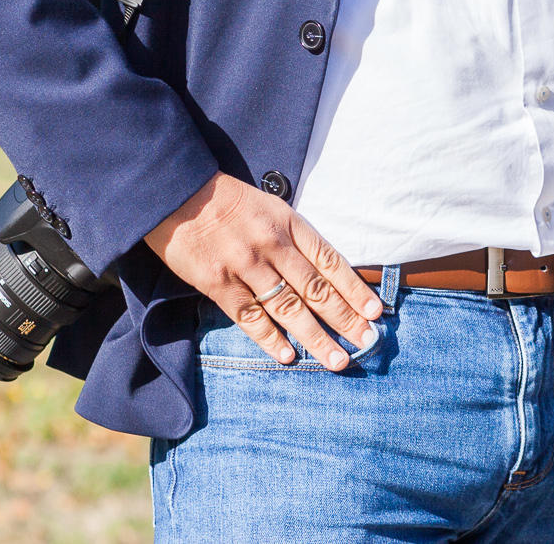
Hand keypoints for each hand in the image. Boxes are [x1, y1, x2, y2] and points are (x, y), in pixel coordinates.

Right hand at [144, 172, 382, 370]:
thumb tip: (323, 273)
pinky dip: (270, 339)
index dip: (355, 288)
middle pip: (316, 289)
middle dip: (345, 319)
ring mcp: (246, 266)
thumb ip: (293, 238)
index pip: (330, 261)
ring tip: (337, 360)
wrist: (177, 192)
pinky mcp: (218, 283)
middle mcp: (273, 246)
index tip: (375, 312)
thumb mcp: (269, 208)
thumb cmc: (227, 201)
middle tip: (367, 344)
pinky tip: (288, 357)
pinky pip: (249, 317)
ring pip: (289, 308)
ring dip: (315, 337)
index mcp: (289, 224)